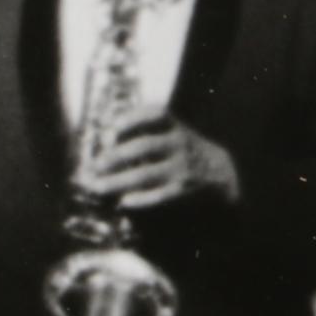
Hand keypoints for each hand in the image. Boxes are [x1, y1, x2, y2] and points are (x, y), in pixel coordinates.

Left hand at [85, 105, 237, 212]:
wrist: (221, 174)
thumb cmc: (185, 150)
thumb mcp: (174, 132)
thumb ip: (147, 129)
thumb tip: (107, 132)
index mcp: (176, 126)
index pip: (156, 114)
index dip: (132, 118)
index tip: (111, 127)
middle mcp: (180, 144)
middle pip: (143, 147)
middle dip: (114, 156)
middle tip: (93, 165)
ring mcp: (182, 168)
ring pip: (145, 174)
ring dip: (117, 181)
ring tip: (97, 186)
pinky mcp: (183, 190)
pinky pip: (159, 195)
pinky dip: (141, 199)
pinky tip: (123, 201)